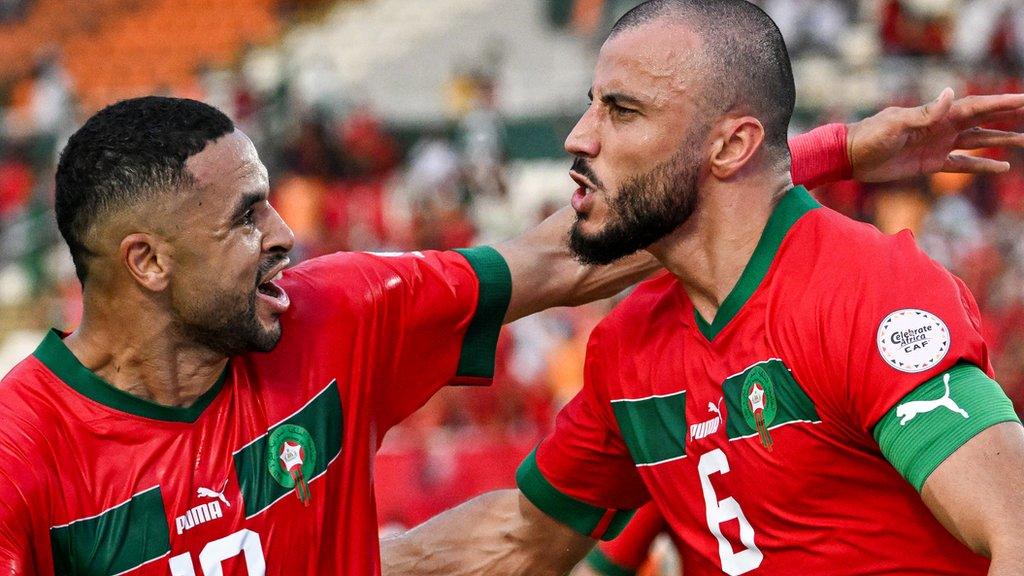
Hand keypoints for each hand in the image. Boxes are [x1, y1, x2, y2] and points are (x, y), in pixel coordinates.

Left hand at [846, 88, 1023, 182]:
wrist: (850, 156)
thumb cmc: (870, 136)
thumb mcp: (896, 124)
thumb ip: (925, 113)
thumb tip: (951, 93)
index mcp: (936, 115)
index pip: (976, 107)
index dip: (1000, 104)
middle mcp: (942, 128)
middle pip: (982, 121)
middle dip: (1007, 117)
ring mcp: (938, 146)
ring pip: (977, 142)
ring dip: (1000, 141)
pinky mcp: (930, 164)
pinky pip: (962, 164)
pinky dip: (981, 165)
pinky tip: (1001, 167)